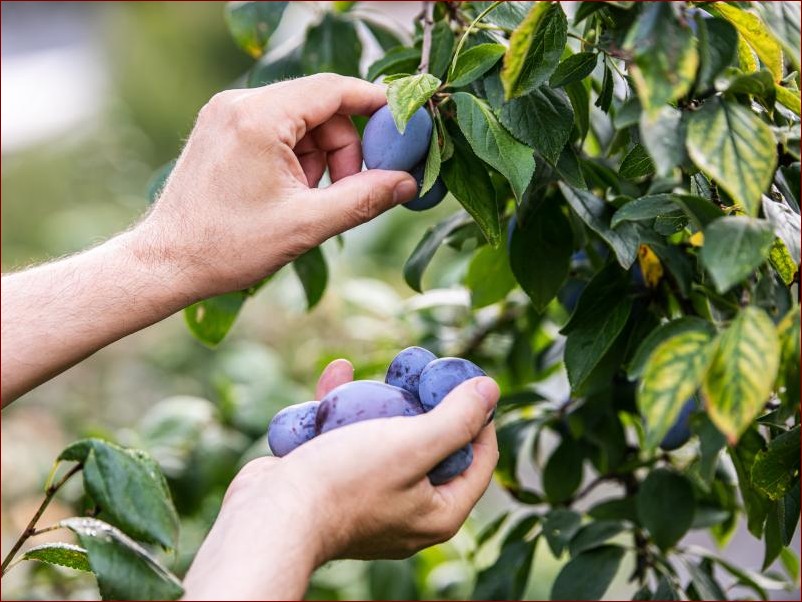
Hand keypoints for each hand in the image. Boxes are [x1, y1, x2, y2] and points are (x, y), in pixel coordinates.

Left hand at [130, 74, 417, 300]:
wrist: (167, 261)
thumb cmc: (228, 245)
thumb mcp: (307, 224)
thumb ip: (364, 198)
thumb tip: (408, 182)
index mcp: (258, 117)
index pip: (334, 89)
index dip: (374, 104)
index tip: (401, 125)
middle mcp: (239, 103)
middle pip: (319, 106)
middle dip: (343, 146)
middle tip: (346, 190)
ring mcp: (226, 113)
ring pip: (299, 119)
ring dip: (319, 156)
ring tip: (307, 199)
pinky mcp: (221, 129)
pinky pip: (276, 129)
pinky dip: (295, 156)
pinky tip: (289, 192)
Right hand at [182, 360, 498, 599]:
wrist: (271, 516)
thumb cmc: (346, 483)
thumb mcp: (412, 445)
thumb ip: (456, 420)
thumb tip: (491, 391)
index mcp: (439, 512)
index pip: (479, 458)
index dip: (480, 415)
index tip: (466, 380)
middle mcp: (410, 511)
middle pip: (434, 447)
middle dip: (428, 404)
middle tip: (422, 371)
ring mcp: (370, 500)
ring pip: (389, 441)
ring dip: (385, 402)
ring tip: (385, 371)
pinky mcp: (335, 486)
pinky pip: (350, 442)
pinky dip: (346, 410)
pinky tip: (338, 374)